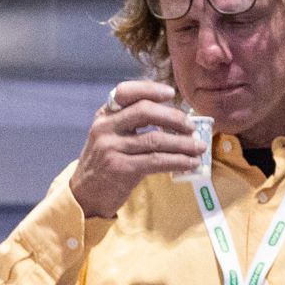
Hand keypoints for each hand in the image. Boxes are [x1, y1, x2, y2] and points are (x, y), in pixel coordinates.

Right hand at [71, 77, 209, 220]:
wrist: (84, 195)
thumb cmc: (104, 163)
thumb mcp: (110, 136)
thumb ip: (131, 123)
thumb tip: (174, 117)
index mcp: (104, 115)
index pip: (126, 92)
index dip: (150, 89)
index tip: (171, 93)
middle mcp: (105, 128)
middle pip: (145, 111)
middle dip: (174, 117)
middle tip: (191, 127)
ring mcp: (112, 148)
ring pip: (156, 139)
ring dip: (183, 143)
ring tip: (199, 147)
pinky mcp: (121, 168)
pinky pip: (157, 161)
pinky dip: (178, 161)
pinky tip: (191, 163)